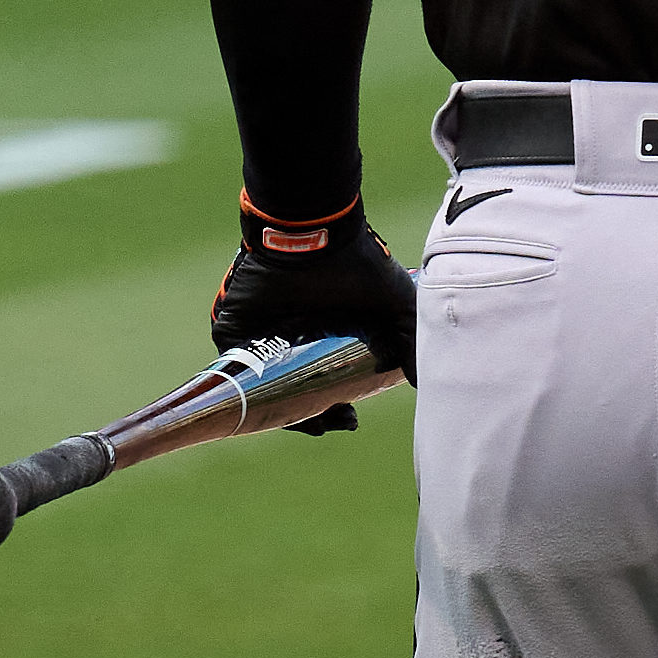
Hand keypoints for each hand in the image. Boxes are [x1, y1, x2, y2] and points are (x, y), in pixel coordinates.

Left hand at [211, 203, 418, 431]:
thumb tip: (426, 386)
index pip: (321, 383)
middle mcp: (290, 338)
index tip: (350, 418)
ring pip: (264, 388)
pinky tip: (273, 408)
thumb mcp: (398, 310)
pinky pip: (232, 370)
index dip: (333, 408)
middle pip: (293, 392)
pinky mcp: (232, 329)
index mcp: (322, 336)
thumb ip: (412, 346)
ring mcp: (259, 335)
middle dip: (313, 415)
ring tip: (312, 420)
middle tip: (336, 421)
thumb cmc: (358, 267)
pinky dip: (246, 392)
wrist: (317, 236)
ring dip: (284, 412)